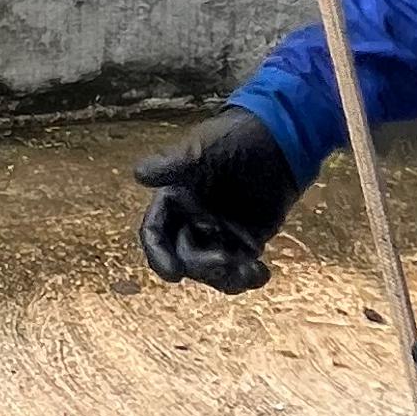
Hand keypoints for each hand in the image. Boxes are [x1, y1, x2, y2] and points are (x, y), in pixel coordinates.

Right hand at [134, 106, 299, 290]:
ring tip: (249, 271)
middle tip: (224, 260)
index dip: (159, 255)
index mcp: (174, 201)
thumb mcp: (200, 149)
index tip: (173, 274)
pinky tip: (262, 273)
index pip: (157, 234)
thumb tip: (138, 174)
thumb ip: (172, 165)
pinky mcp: (247, 242)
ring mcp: (220, 234)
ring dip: (226, 276)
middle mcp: (192, 221)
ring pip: (213, 269)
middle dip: (201, 265)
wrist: (277, 139)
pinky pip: (241, 268)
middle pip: (185, 257)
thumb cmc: (232, 139)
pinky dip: (249, 276)